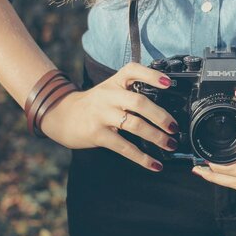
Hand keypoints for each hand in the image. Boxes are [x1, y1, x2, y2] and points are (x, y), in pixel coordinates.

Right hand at [39, 62, 179, 171]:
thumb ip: (131, 91)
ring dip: (156, 137)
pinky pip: (124, 147)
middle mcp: (109, 95)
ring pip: (134, 125)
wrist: (62, 115)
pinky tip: (155, 164)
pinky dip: (142, 158)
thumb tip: (164, 109)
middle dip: (160, 116)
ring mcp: (102, 115)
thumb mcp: (110, 89)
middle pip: (139, 102)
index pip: (133, 70)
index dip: (152, 75)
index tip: (169, 83)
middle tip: (174, 127)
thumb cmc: (94, 104)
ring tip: (170, 144)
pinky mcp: (98, 134)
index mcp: (114, 82)